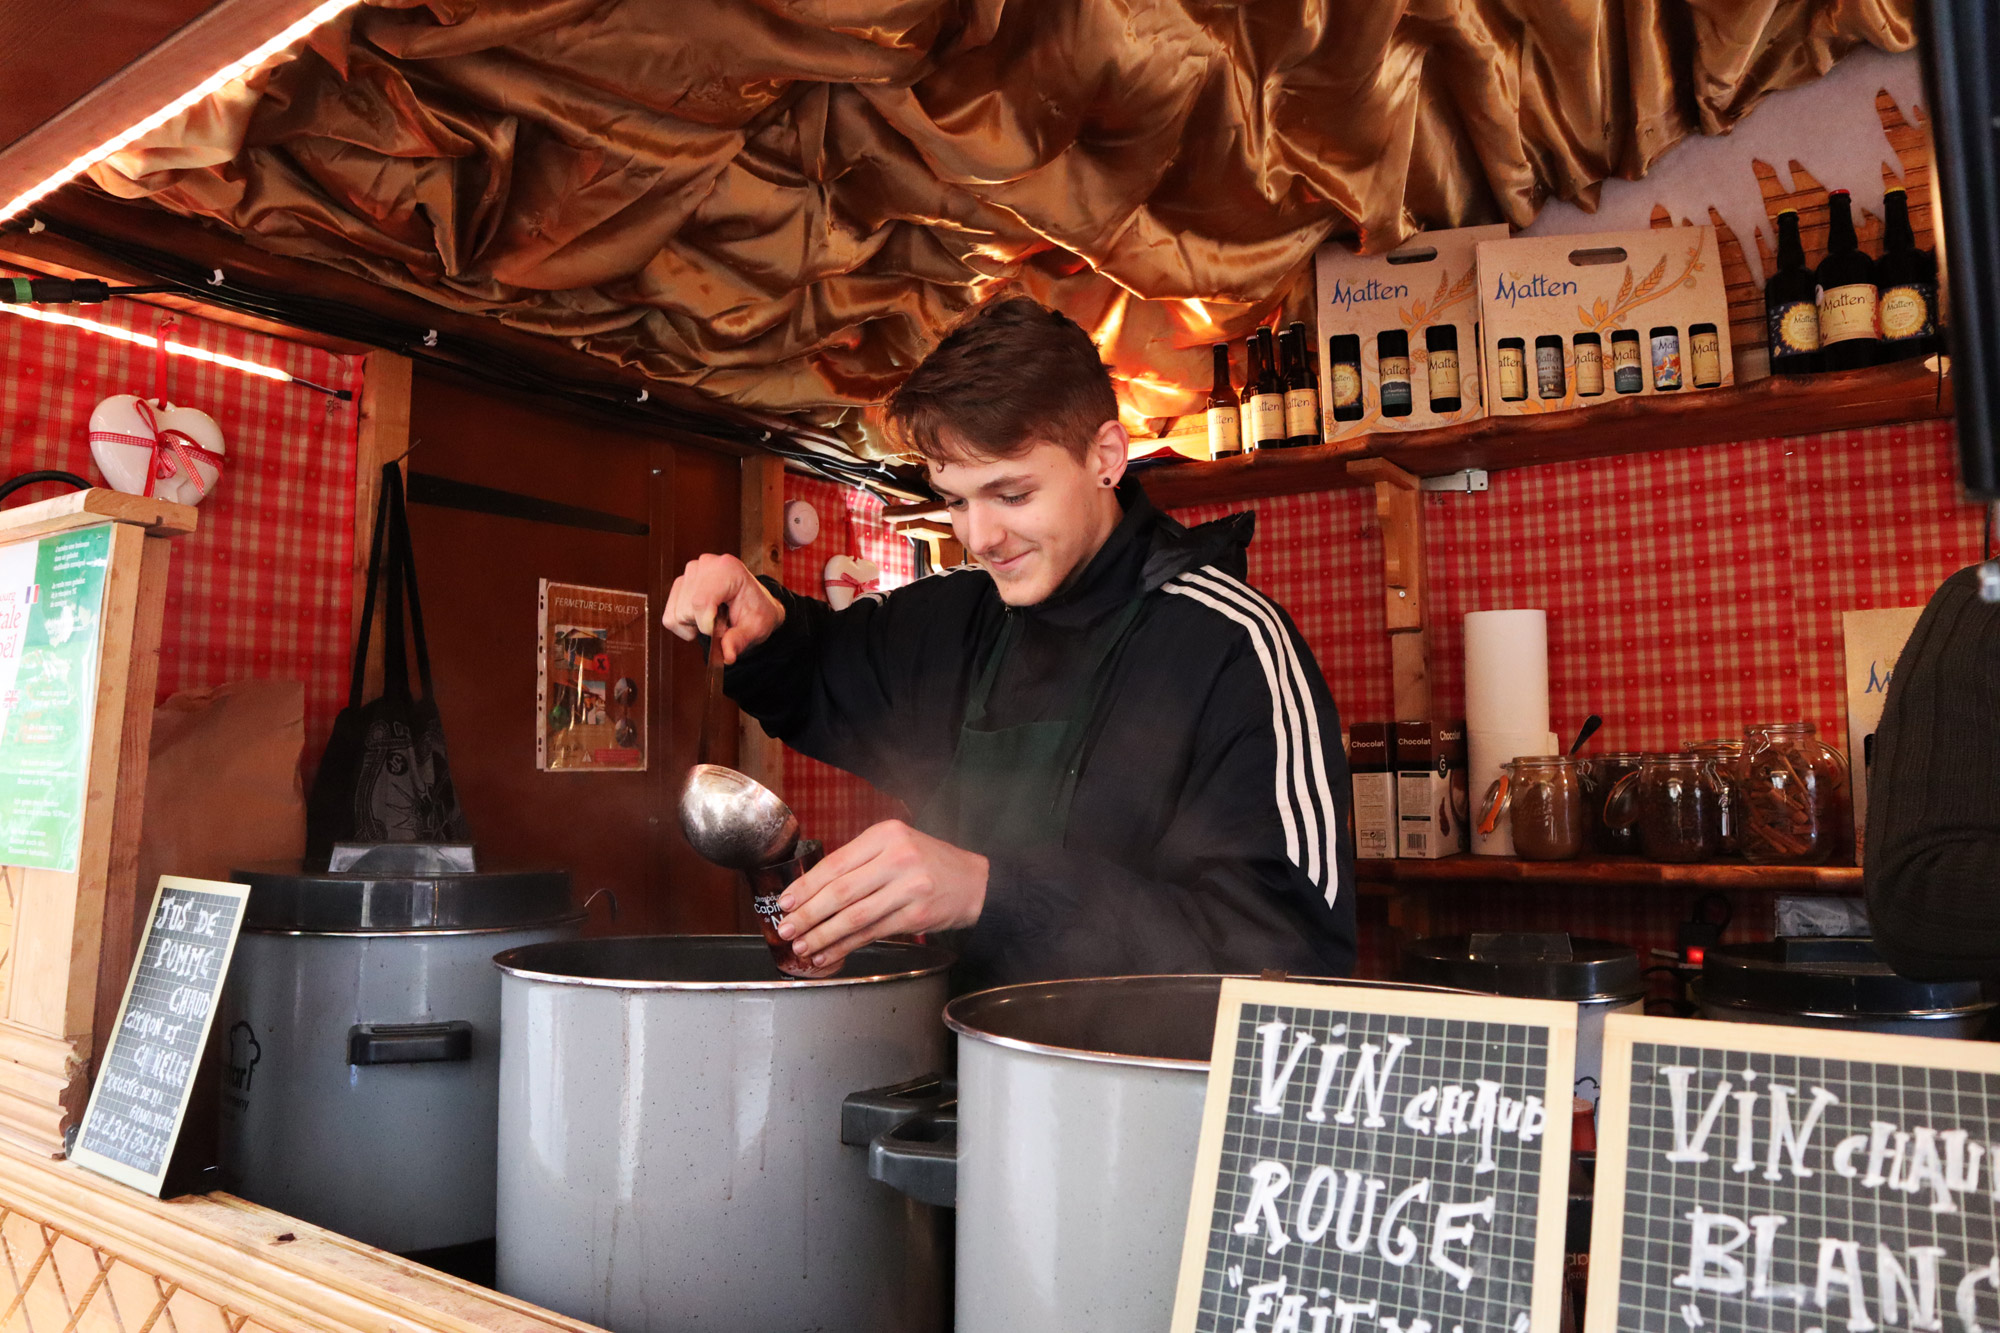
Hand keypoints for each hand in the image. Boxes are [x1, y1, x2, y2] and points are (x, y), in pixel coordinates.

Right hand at [661, 553, 784, 663]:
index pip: (701, 602)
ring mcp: (690, 572)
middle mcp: (705, 565)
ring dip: (694, 625)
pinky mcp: (680, 583)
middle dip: (703, 626)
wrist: (754, 604)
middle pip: (687, 610)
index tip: (721, 632)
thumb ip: (740, 641)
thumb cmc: (756, 612)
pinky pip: (669, 616)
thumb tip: (728, 656)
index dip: (707, 625)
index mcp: (728, 569)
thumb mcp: (756, 629)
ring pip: (676, 615)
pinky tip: (702, 618)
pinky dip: (684, 625)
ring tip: (714, 617)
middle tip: (723, 622)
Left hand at [775, 820, 987, 970]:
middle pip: (841, 891)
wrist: (975, 883)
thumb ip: (860, 860)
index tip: (784, 901)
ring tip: (802, 946)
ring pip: (854, 916)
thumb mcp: (897, 845)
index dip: (806, 886)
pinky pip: (872, 933)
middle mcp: (898, 858)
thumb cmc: (929, 864)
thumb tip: (811, 889)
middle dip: (808, 913)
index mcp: (886, 834)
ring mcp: (909, 888)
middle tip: (787, 928)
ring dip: (823, 935)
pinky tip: (829, 953)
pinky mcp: (916, 916)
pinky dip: (846, 946)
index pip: (836, 863)